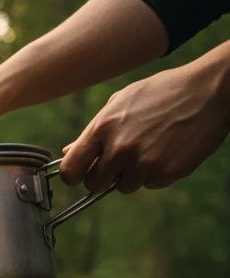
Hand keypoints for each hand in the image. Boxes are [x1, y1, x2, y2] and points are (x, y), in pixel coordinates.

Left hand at [60, 52, 229, 193]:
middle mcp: (120, 148)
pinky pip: (151, 184)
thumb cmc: (162, 92)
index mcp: (102, 128)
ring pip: (124, 187)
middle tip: (118, 163)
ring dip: (132, 175)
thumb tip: (68, 151)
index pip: (70, 170)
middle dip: (103, 177)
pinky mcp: (167, 171)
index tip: (81, 174)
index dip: (74, 176)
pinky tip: (167, 151)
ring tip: (149, 149)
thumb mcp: (121, 102)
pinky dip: (156, 174)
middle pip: (94, 185)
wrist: (209, 90)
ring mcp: (144, 162)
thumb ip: (93, 131)